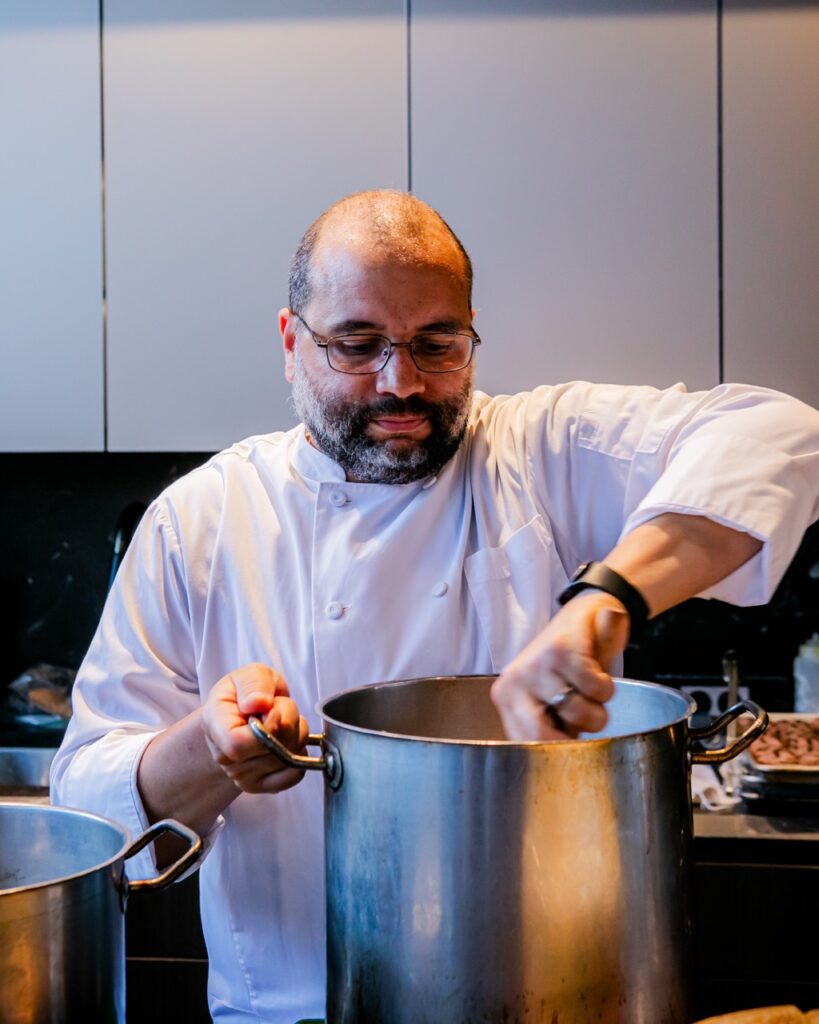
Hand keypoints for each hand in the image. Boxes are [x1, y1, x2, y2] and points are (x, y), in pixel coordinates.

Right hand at [201, 663, 308, 793]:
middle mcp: (224, 757)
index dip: (268, 727)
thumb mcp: (251, 674)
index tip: (274, 708)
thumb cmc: (245, 694)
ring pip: (287, 760)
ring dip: (296, 734)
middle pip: (272, 750)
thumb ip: (255, 685)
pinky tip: (288, 741)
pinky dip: (300, 755)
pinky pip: (293, 776)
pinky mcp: (259, 786)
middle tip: (279, 707)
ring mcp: (241, 776)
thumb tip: (259, 704)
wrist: (242, 713)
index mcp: (215, 725)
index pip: (239, 744)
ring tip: (281, 721)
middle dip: (289, 721)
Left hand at [491, 591, 629, 740]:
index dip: (555, 753)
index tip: (572, 750)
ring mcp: (537, 664)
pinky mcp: (562, 650)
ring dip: (597, 708)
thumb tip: (554, 769)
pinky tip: (596, 670)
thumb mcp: (549, 699)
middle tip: (583, 717)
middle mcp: (514, 680)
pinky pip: (597, 689)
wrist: (588, 614)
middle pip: (543, 737)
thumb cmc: (568, 667)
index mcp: (507, 698)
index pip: (525, 745)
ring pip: (579, 713)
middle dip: (576, 734)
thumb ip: (546, 727)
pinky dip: (606, 686)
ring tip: (588, 689)